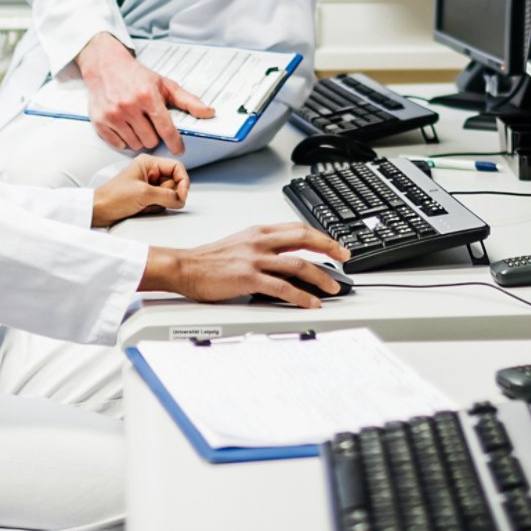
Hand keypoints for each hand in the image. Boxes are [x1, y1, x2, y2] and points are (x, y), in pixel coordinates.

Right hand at [76, 32, 214, 154]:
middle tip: (151, 125)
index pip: (166, 129)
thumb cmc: (137, 76)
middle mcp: (129, 106)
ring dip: (140, 139)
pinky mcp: (100, 121)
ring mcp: (113, 115)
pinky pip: (118, 144)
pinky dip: (124, 140)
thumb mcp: (164, 84)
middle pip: (150, 140)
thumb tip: (209, 112)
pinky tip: (126, 127)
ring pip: (135, 144)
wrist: (105, 66)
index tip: (179, 149)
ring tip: (138, 125)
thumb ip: (188, 100)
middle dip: (154, 136)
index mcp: (147, 96)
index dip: (175, 143)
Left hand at [92, 155, 190, 226]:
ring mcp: (149, 185)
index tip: (182, 195)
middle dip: (168, 194)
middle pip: (174, 182)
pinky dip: (155, 208)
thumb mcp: (143, 194)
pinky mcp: (146, 196)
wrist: (98, 211)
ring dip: (160, 203)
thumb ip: (167, 195)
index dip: (183, 181)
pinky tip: (143, 208)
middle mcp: (150, 172)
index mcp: (148, 163)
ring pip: (169, 194)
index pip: (177, 167)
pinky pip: (161, 203)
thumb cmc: (112, 197)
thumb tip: (181, 199)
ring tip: (145, 204)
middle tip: (155, 200)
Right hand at [141, 223, 351, 309]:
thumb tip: (284, 256)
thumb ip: (262, 246)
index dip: (320, 236)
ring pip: (298, 263)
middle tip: (345, 258)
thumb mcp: (239, 243)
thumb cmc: (208, 260)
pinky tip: (311, 302)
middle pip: (304, 238)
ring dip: (321, 276)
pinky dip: (301, 295)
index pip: (297, 228)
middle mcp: (260, 241)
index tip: (334, 245)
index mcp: (258, 231)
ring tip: (333, 287)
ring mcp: (255, 259)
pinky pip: (283, 287)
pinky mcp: (249, 277)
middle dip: (329, 248)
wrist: (184, 267)